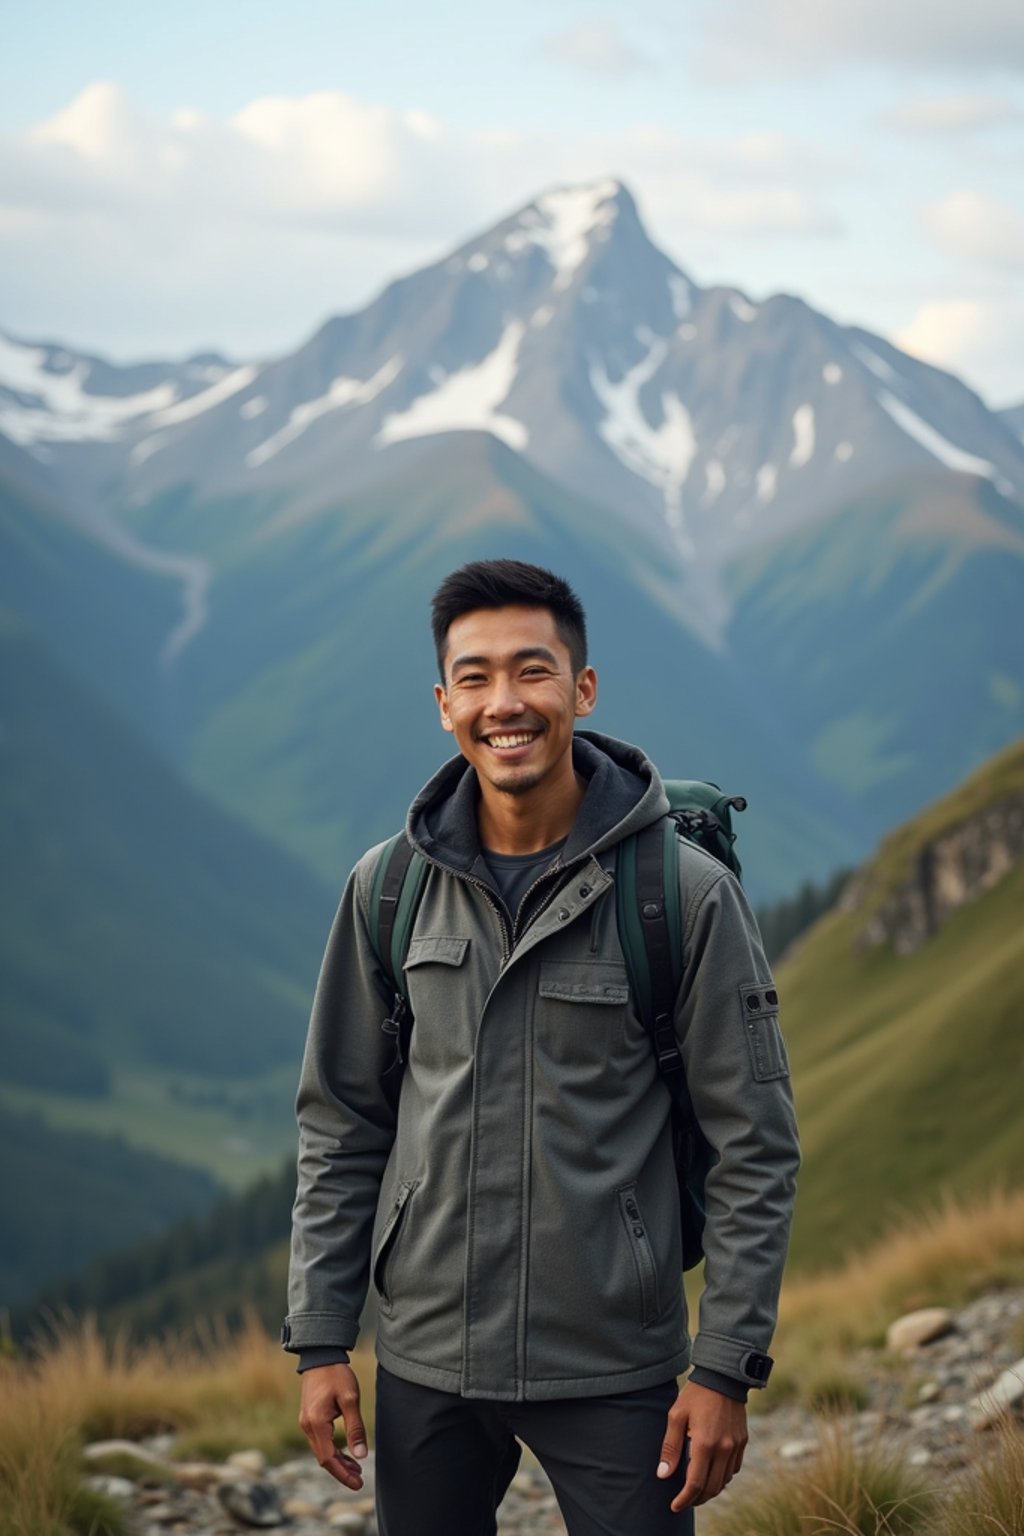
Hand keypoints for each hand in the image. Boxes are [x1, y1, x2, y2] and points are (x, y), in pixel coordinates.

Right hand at [298, 1363, 368, 1488]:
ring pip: (321, 1450)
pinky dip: (333, 1450)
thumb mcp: (350, 1399)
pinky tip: (346, 1453)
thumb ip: (355, 1428)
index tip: (358, 1483)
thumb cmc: (336, 1374)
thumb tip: (362, 1455)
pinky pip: (320, 1441)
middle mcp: (307, 1426)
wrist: (320, 1355)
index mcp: (316, 1423)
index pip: (328, 1459)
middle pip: (324, 1458)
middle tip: (359, 1480)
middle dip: (341, 1471)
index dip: (343, 1474)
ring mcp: (306, 1422)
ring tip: (356, 1469)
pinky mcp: (310, 1418)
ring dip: (338, 1461)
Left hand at [656, 1381, 746, 1510]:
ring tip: (697, 1490)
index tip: (675, 1505)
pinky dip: (723, 1477)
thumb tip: (663, 1474)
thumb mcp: (676, 1416)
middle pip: (711, 1487)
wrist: (723, 1377)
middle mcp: (723, 1449)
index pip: (695, 1483)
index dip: (684, 1499)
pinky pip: (734, 1469)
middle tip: (684, 1501)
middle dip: (697, 1499)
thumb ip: (670, 1447)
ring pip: (724, 1481)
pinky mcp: (743, 1442)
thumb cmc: (696, 1395)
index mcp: (705, 1443)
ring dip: (711, 1490)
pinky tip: (712, 1472)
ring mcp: (736, 1446)